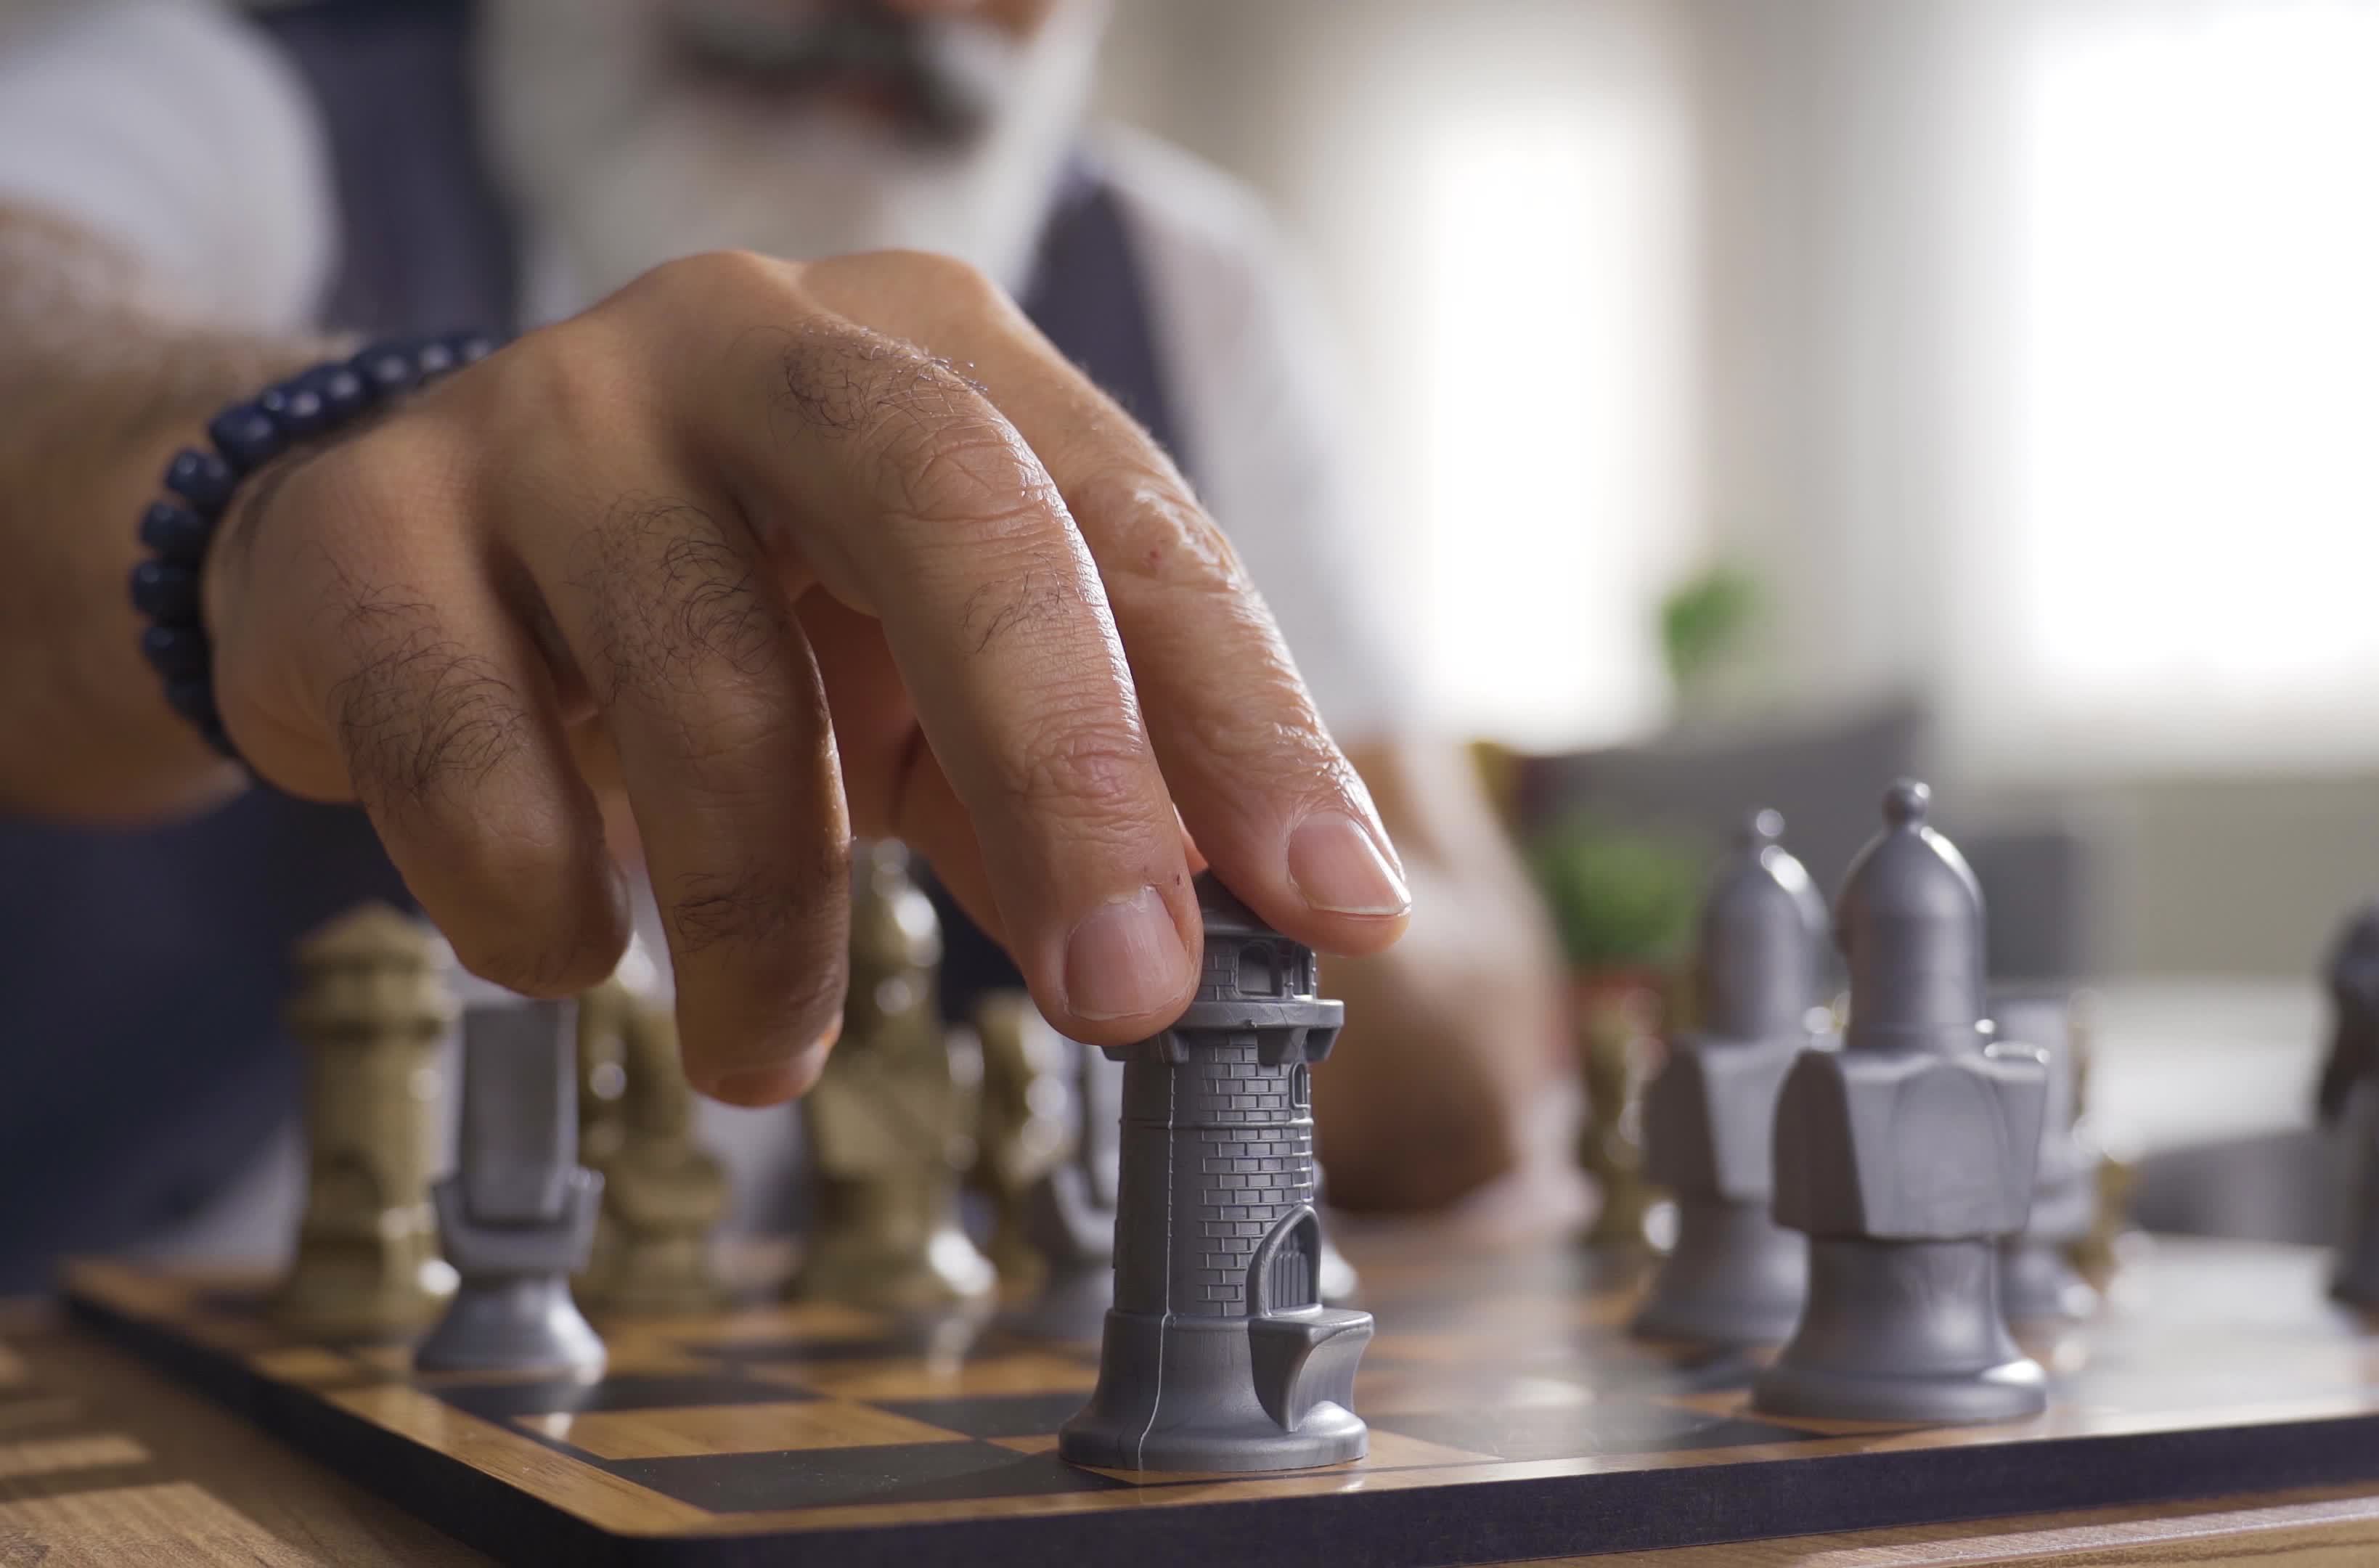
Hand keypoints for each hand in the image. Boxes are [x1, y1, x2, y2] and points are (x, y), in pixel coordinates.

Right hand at [200, 250, 1412, 1102]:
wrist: (387, 551)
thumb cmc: (726, 614)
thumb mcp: (919, 678)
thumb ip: (1069, 790)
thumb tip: (1237, 950)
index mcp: (939, 360)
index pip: (1134, 528)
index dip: (1244, 722)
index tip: (1337, 904)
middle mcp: (762, 344)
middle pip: (951, 514)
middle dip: (1064, 770)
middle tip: (1129, 993)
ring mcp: (554, 414)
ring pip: (708, 672)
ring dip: (771, 919)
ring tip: (769, 1056)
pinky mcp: (370, 526)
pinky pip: (469, 742)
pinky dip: (542, 895)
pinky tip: (576, 953)